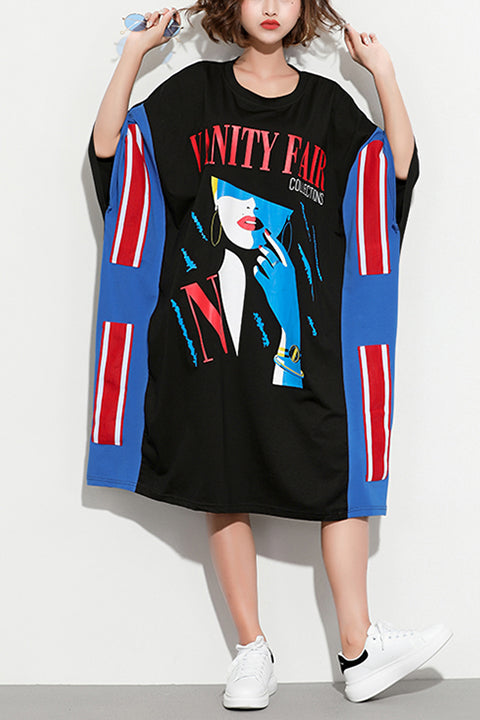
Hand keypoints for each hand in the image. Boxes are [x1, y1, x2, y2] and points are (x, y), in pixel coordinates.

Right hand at [124, 8, 179, 54]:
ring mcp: (154, 25)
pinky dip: (147, 17)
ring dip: (153, 17)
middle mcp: (161, 29)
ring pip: (157, 14)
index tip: (174, 10)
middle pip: (166, 15)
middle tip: (162, 13)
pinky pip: (149, 14)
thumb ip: (166, 20)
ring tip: (150, 25)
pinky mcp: (147, 22)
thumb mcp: (160, 30)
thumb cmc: (148, 42)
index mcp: (167, 33)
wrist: (137, 43)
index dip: (175, 16)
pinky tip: (146, 23)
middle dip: (164, 13)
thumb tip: (172, 12)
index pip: (174, 23)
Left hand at [253, 230, 300, 344]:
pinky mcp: (268, 286)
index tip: (267, 233)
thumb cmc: (289, 296)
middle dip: (265, 249)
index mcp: (290, 268)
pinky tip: (256, 271)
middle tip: (260, 246)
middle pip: (271, 255)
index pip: (281, 250)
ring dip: (260, 260)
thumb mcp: (288, 280)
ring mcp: (276, 278)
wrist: (289, 312)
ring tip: (259, 260)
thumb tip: (270, 259)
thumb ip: (282, 269)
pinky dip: (256, 272)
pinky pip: (259, 275)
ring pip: (264, 263)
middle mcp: (284, 271)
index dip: (273, 240)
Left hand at [343, 23, 393, 77]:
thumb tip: (348, 28)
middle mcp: (360, 49)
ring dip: (365, 36)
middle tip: (359, 37)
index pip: (348, 40)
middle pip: (355, 36)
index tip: (347, 25)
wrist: (381, 65)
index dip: (347, 32)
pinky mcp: (374, 44)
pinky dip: (372, 36)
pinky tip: (372, 39)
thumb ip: (353, 37)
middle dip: (357, 35)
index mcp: (353, 51)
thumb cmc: (369, 61)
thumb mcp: (358, 47)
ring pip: (363, 35)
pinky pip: (371, 36)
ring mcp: (367, 46)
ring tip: (367, 43)